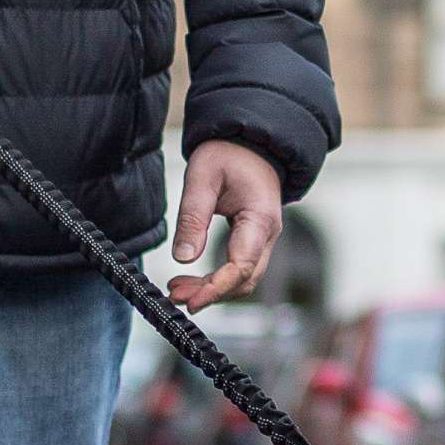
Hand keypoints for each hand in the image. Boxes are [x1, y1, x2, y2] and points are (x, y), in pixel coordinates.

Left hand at [168, 141, 283, 311]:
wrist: (250, 144)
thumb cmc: (229, 154)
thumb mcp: (202, 178)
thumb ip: (193, 218)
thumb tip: (184, 258)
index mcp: (260, 219)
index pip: (242, 266)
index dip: (217, 288)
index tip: (193, 300)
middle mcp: (268, 235)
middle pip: (244, 280)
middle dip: (211, 294)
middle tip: (176, 295)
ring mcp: (263, 241)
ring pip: (242, 279)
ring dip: (212, 290)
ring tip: (178, 290)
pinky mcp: (253, 242)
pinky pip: (239, 269)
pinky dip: (217, 280)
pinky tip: (192, 280)